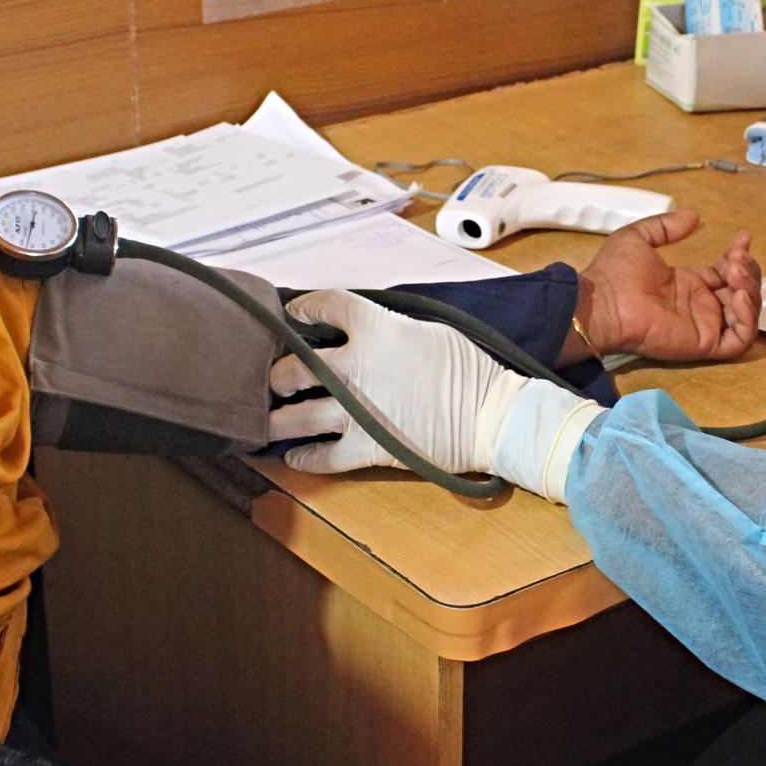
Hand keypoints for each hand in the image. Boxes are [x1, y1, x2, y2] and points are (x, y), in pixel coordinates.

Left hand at [268, 290, 520, 474]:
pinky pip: (320, 458)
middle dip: (281, 373)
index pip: (324, 306)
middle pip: (295, 367)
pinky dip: (304, 459)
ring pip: (295, 417)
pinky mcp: (365, 448)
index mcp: (373, 328)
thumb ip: (387, 328)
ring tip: (274, 418)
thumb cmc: (468, 369)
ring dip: (279, 418)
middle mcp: (353, 367)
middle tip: (281, 378)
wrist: (491, 416)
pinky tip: (296, 457)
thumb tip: (367, 333)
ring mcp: (354, 411)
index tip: (295, 314)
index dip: (304, 308)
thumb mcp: (426, 330)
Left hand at [574, 209, 760, 362]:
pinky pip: (739, 339)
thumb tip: (693, 216)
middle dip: (748, 270)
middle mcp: (699, 305)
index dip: (739, 255)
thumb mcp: (638, 237)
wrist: (603, 303)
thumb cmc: (615, 273)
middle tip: (736, 257)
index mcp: (687, 283)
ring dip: (752, 290)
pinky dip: (747, 319)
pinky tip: (738, 296)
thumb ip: (666, 226)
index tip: (743, 236)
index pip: (725, 272)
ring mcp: (703, 325)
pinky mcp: (704, 343)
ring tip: (736, 272)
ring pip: (745, 314)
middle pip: (741, 291)